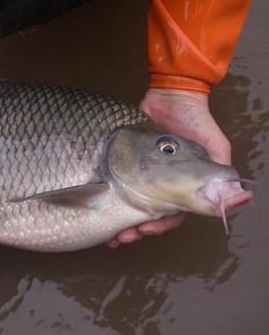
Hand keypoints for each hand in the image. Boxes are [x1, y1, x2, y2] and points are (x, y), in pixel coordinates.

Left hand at [106, 88, 230, 247]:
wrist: (171, 96)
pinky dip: (109, 199)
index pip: (173, 214)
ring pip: (132, 206)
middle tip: (122, 237)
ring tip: (109, 234)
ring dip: (121, 221)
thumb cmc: (195, 120)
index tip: (145, 229)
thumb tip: (237, 196)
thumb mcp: (213, 144)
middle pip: (150, 216)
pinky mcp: (126, 166)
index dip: (161, 225)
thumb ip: (219, 169)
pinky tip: (97, 211)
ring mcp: (144, 176)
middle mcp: (164, 185)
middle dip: (137, 229)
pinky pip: (117, 186)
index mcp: (184, 186)